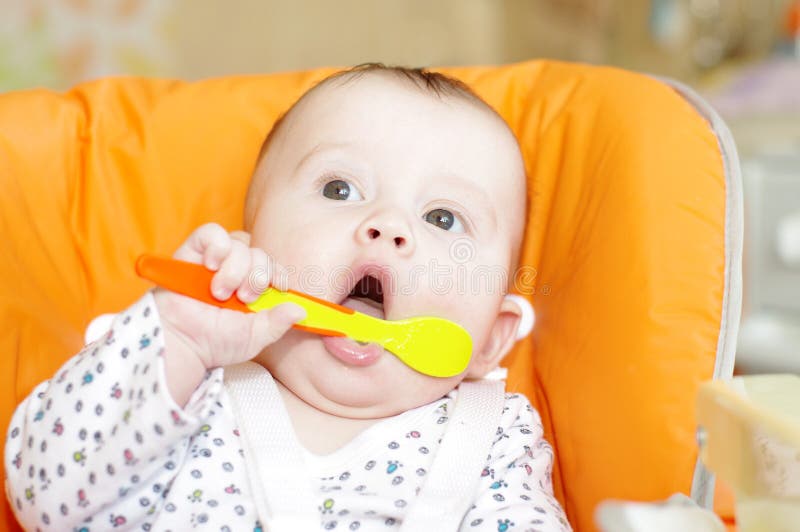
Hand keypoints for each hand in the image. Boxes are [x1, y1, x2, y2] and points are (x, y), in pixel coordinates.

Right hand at [153, 223, 304, 404]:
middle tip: (243, 298)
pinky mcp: (191, 252)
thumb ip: (277, 323)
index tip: (279, 287)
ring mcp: (213, 261)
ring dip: (236, 269)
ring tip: (221, 292)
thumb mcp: (254, 337)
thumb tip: (300, 309)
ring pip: (239, 245)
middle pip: (259, 253)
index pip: (273, 266)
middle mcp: (234, 271)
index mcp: (251, 287)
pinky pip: (211, 232)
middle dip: (257, 276)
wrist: (182, 344)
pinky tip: (212, 266)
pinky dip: (217, 246)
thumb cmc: (214, 342)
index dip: (278, 272)